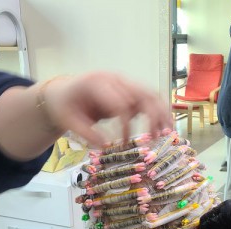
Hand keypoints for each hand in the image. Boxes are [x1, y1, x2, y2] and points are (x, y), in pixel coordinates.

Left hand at [43, 72, 171, 146]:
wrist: (64, 92)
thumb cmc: (65, 106)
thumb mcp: (68, 121)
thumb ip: (86, 133)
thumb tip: (105, 147)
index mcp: (96, 83)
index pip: (119, 103)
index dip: (125, 125)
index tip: (123, 143)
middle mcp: (114, 79)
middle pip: (140, 94)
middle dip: (152, 116)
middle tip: (156, 137)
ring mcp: (124, 82)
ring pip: (150, 93)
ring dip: (161, 112)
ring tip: (167, 132)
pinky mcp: (129, 90)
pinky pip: (149, 97)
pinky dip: (159, 110)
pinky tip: (165, 125)